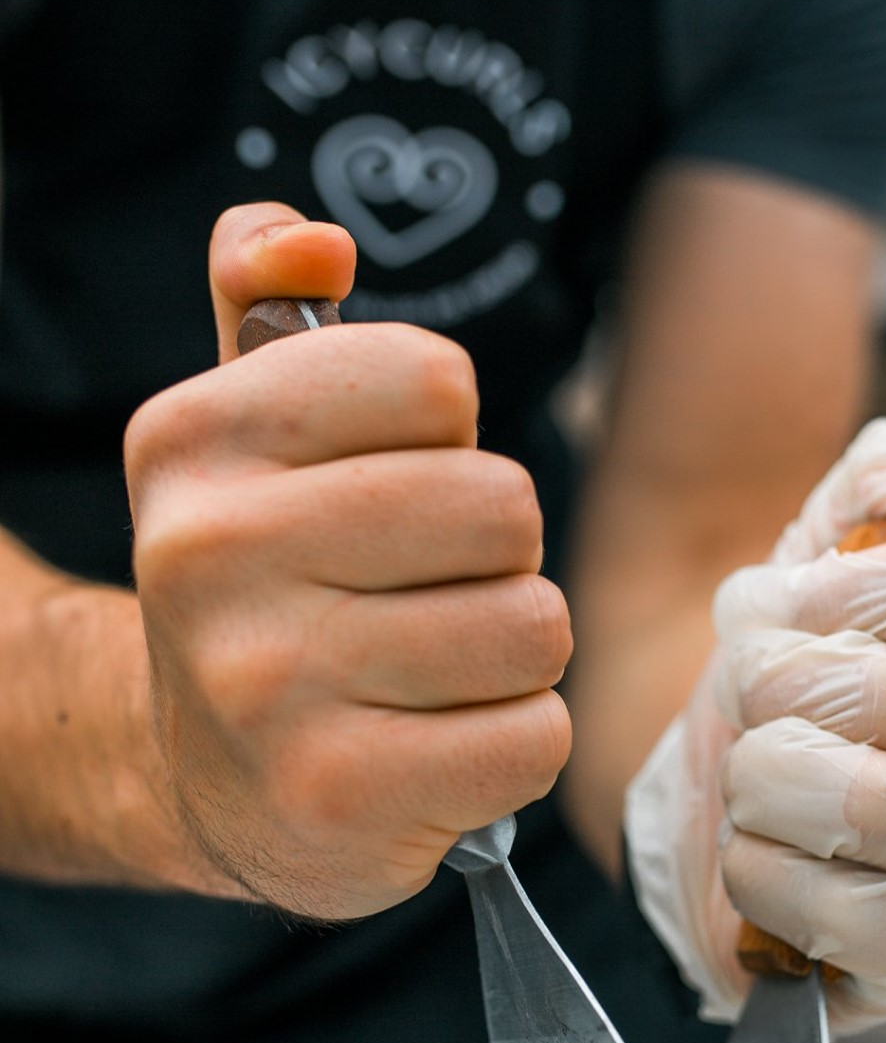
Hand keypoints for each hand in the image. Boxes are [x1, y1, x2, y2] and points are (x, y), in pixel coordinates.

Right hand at [126, 203, 570, 917]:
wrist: (205, 776)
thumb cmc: (268, 580)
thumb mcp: (242, 429)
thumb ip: (267, 297)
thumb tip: (314, 242)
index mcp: (192, 440)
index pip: (435, 381)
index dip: (448, 439)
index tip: (393, 489)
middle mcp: (211, 557)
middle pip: (503, 508)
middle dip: (497, 556)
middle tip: (427, 595)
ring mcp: (268, 689)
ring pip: (533, 626)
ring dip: (513, 655)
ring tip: (435, 672)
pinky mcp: (339, 799)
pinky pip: (535, 739)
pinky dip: (514, 745)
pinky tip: (440, 749)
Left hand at [623, 419, 885, 1034]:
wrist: (733, 817)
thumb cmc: (788, 686)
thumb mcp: (812, 560)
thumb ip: (876, 482)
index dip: (821, 598)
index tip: (770, 616)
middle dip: (771, 697)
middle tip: (748, 712)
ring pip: (875, 808)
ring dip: (766, 789)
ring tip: (755, 786)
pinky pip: (856, 916)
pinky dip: (768, 880)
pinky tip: (758, 860)